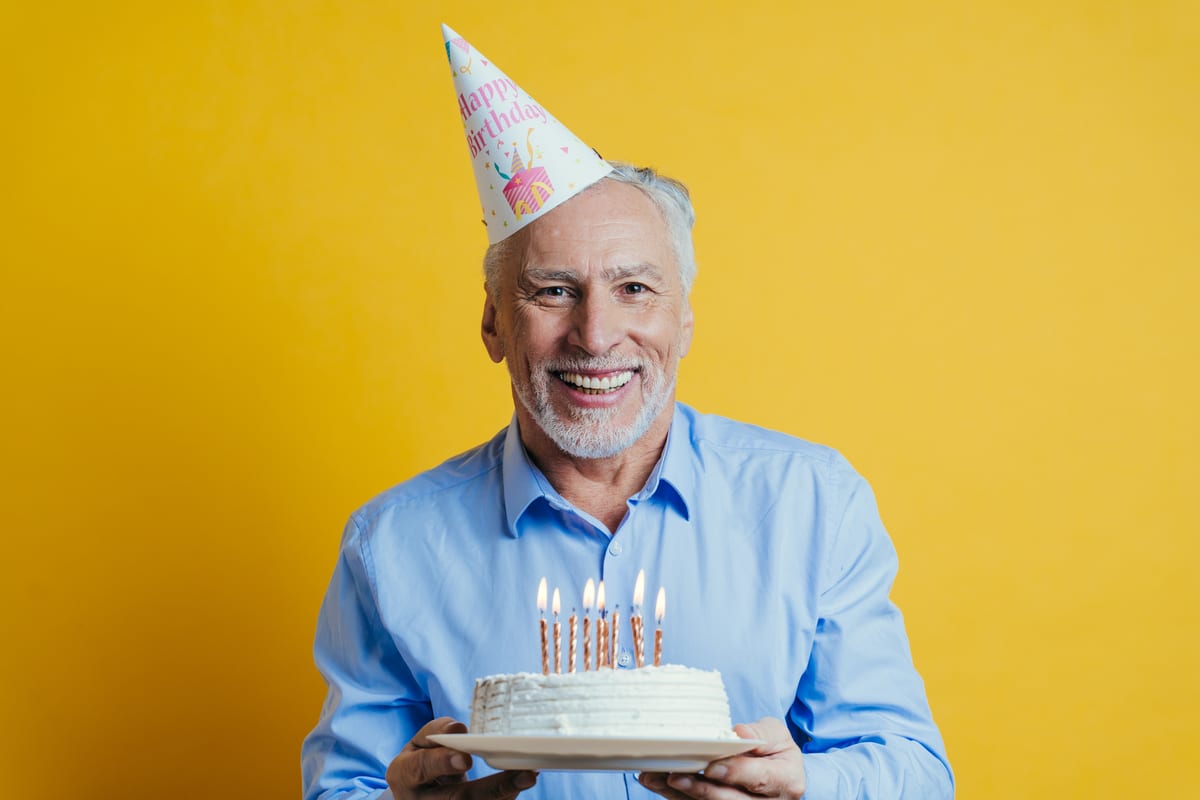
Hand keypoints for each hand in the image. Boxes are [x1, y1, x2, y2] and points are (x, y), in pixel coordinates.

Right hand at [385, 717, 537, 798]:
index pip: (421, 768)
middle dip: (493, 788)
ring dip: (506, 794)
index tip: (466, 758)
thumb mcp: (420, 743)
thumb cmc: (422, 760)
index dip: (442, 762)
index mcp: (404, 775)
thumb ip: (437, 732)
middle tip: (525, 774)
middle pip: (459, 799)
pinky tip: (521, 782)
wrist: (417, 792)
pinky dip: (505, 798)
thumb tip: (459, 728)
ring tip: (530, 776)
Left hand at [638, 718, 805, 799]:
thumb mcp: (776, 734)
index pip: (759, 778)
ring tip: (654, 779)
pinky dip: (675, 796)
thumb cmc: (774, 749)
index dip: (734, 772)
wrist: (778, 772)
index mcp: (786, 781)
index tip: (711, 766)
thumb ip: (760, 733)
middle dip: (701, 789)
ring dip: (680, 794)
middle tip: (674, 775)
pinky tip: (655, 782)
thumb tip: (739, 733)